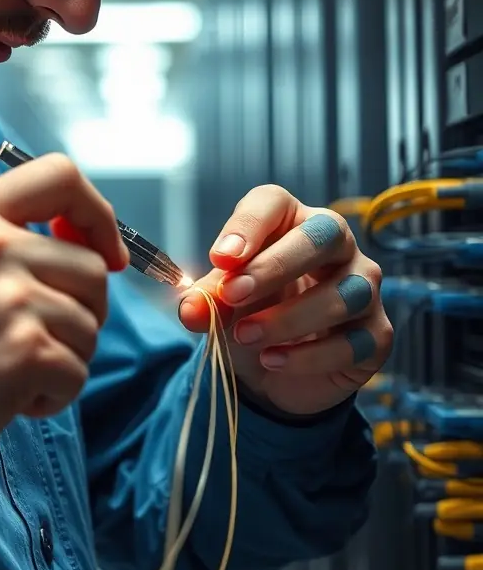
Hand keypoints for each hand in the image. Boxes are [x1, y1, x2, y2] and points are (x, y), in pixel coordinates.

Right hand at [0, 155, 128, 461]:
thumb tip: (78, 242)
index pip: (59, 177)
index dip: (97, 214)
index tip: (106, 251)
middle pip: (90, 267)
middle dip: (83, 309)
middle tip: (40, 337)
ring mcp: (13, 299)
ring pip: (89, 325)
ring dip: (62, 356)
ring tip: (10, 372)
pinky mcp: (27, 352)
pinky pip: (77, 372)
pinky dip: (53, 395)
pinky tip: (9, 399)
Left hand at [178, 185, 392, 415]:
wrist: (274, 367)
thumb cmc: (251, 312)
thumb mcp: (223, 303)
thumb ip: (207, 300)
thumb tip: (192, 309)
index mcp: (293, 221)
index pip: (274, 202)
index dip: (248, 225)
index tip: (220, 257)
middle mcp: (338, 245)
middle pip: (323, 235)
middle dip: (274, 266)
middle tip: (232, 294)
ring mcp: (364, 287)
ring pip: (342, 294)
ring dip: (287, 318)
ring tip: (245, 336)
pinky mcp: (377, 334)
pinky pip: (352, 342)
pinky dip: (307, 356)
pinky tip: (273, 360)